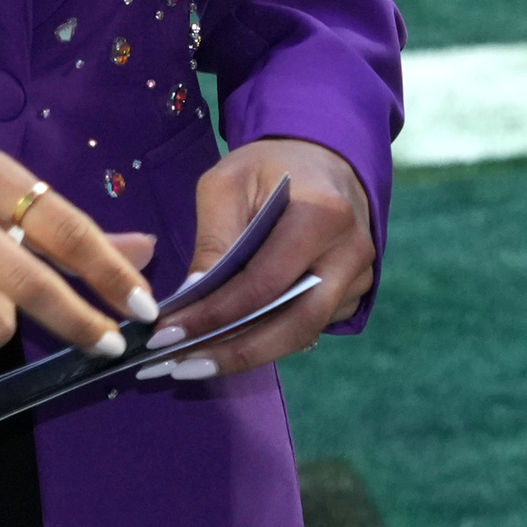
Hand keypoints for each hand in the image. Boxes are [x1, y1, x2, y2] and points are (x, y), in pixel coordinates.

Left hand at [139, 139, 374, 382]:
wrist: (323, 159)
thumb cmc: (270, 167)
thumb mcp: (228, 182)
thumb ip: (213, 237)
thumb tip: (193, 296)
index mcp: (322, 215)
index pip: (265, 282)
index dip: (214, 315)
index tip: (166, 335)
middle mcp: (351, 251)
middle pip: (295, 323)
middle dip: (235, 352)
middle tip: (182, 367)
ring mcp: (360, 275)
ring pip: (303, 333)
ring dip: (248, 354)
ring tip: (195, 364)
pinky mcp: (355, 292)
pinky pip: (309, 325)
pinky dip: (267, 339)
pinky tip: (228, 345)